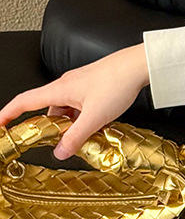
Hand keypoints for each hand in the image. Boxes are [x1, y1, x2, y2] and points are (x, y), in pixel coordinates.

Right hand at [0, 44, 149, 159]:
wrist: (137, 66)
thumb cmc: (116, 84)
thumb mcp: (94, 118)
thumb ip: (76, 137)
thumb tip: (60, 152)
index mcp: (58, 90)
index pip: (24, 102)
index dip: (8, 114)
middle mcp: (65, 85)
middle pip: (48, 110)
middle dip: (51, 128)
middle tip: (61, 144)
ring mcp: (79, 85)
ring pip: (67, 110)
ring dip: (72, 125)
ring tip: (87, 136)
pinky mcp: (92, 86)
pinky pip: (80, 106)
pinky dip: (83, 118)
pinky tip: (97, 126)